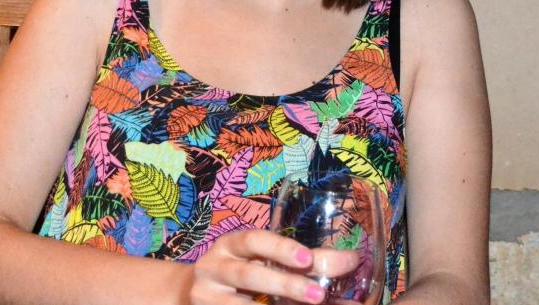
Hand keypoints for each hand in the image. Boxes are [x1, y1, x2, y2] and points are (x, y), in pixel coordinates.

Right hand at [188, 229, 358, 303]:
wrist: (190, 293)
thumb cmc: (236, 274)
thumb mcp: (253, 259)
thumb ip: (289, 263)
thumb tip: (348, 266)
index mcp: (230, 245)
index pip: (253, 240)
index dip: (280, 247)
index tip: (308, 258)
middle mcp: (215, 267)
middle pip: (250, 275)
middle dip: (286, 284)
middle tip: (319, 294)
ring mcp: (208, 297)